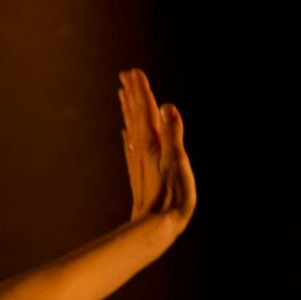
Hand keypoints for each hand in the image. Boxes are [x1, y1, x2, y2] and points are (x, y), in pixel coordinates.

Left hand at [118, 69, 195, 229]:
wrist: (155, 227)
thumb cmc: (171, 196)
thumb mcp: (177, 161)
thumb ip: (173, 133)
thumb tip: (167, 106)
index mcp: (152, 143)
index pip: (145, 109)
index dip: (141, 90)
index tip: (133, 71)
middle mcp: (142, 149)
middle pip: (136, 115)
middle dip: (133, 94)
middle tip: (126, 75)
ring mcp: (139, 160)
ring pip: (132, 128)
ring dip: (129, 110)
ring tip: (123, 94)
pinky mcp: (141, 172)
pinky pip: (132, 146)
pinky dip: (130, 134)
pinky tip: (126, 132)